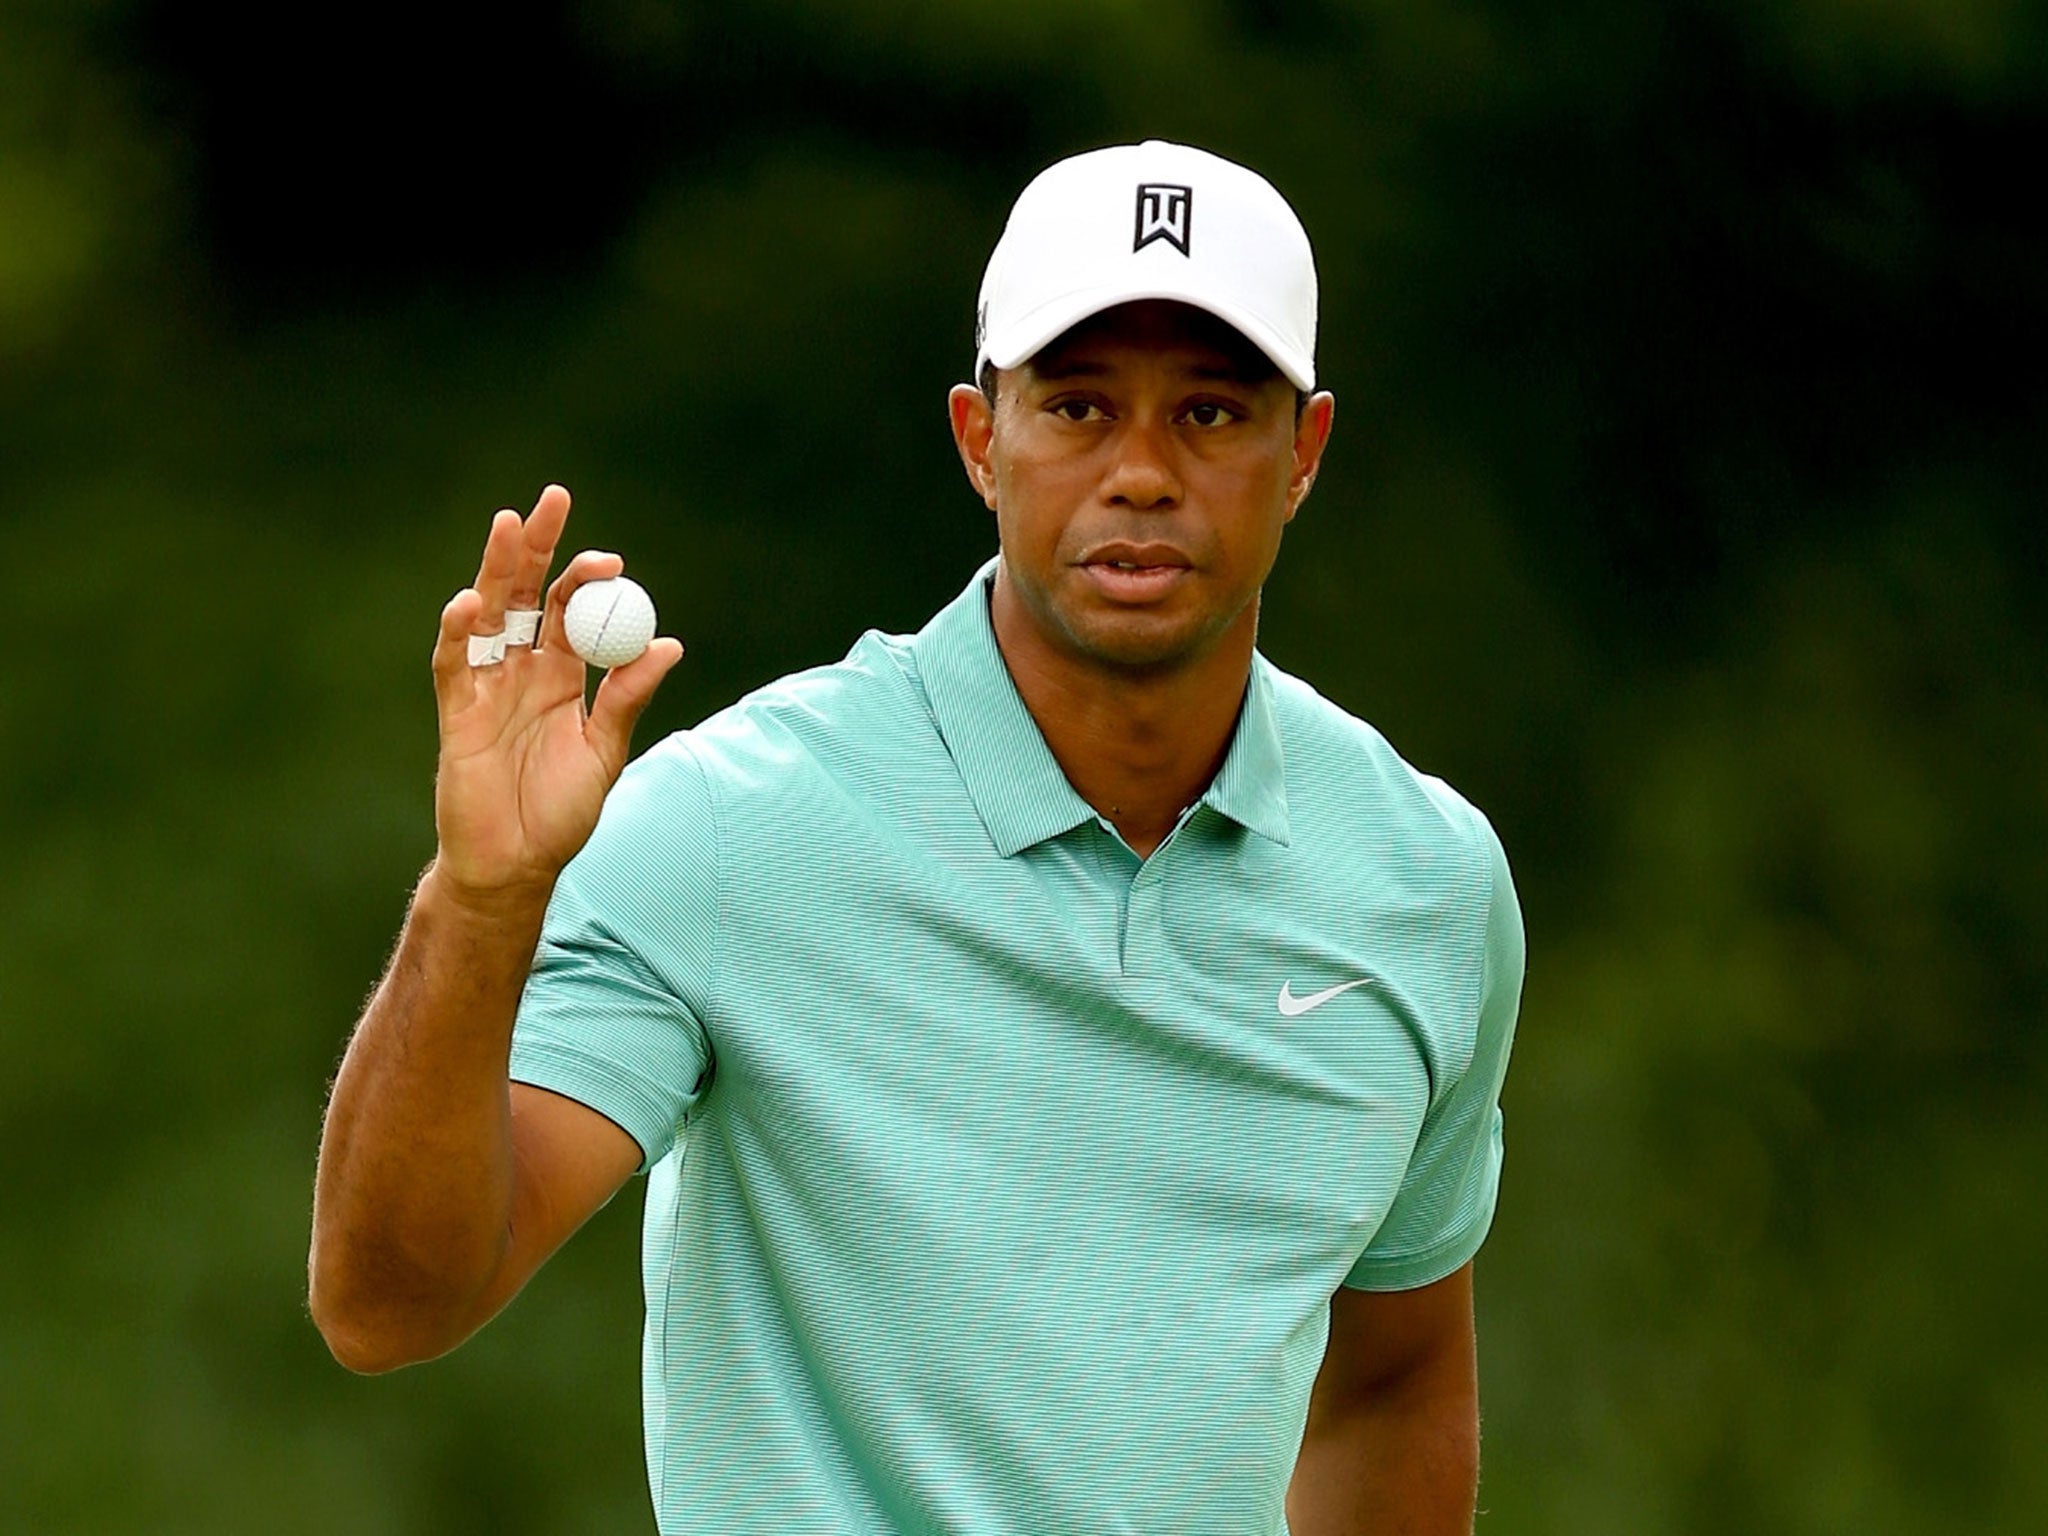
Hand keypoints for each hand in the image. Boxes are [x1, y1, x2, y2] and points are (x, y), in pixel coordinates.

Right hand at [429, 485, 683, 905]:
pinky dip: (459, 632)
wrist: (517, 864)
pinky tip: (471, 603)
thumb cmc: (560, 813)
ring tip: (509, 524)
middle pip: (525, 595)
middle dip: (537, 548)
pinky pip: (453, 664)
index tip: (612, 561)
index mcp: (562, 677)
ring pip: (488, 615)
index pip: (571, 611)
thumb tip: (670, 645)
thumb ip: (629, 698)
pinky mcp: (456, 712)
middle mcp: (521, 671)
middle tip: (553, 499)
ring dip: (496, 569)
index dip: (586, 580)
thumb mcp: (606, 752)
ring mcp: (485, 687)